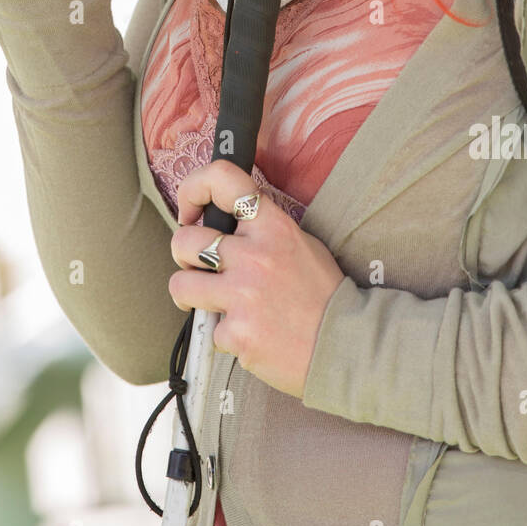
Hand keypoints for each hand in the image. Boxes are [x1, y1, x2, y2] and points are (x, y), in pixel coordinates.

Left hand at [168, 159, 344, 399]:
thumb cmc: (324, 294)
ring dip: (189, 295)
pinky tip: (251, 335)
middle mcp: (254, 255)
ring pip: (180, 285)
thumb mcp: (301, 243)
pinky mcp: (237, 333)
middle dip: (182, 254)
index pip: (223, 180)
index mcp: (273, 226)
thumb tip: (224, 226)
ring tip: (211, 302)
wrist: (346, 345)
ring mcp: (243, 295)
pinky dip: (225, 336)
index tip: (190, 212)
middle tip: (197, 267)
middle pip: (184, 240)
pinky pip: (210, 330)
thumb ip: (262, 230)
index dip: (193, 189)